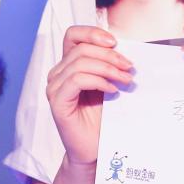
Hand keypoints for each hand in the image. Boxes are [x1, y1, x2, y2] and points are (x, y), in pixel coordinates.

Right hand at [45, 26, 132, 165]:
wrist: (94, 149)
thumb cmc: (102, 119)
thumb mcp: (108, 85)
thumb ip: (109, 66)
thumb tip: (126, 50)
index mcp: (68, 65)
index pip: (73, 35)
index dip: (93, 33)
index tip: (115, 43)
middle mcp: (57, 73)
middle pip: (81, 49)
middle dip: (109, 55)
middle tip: (129, 67)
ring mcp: (54, 87)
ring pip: (79, 63)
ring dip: (107, 68)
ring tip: (125, 80)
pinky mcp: (57, 101)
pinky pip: (76, 80)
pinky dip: (97, 81)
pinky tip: (112, 90)